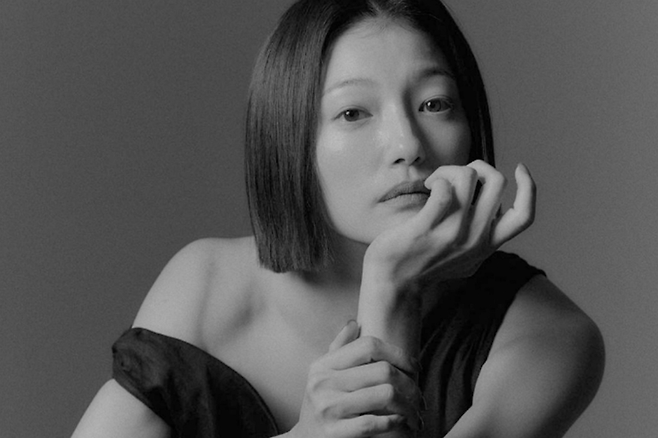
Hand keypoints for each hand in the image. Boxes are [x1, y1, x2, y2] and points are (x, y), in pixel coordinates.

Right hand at [289, 321, 421, 437]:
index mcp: (323, 365)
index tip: (415, 367)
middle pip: (383, 370)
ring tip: (415, 414)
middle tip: (420, 397)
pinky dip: (396, 423)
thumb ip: (338, 349)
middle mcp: (323, 383)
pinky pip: (375, 423)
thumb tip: (354, 323)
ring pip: (386, 395)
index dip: (398, 353)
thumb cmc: (322, 405)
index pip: (369, 345)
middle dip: (410, 385)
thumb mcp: (323, 375)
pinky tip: (402, 424)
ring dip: (409, 407)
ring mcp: (328, 408)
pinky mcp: (334, 433)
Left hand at [364, 160, 535, 292]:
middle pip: (497, 182)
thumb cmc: (424, 265)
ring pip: (468, 177)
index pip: (524, 216)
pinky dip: (437, 179)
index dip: (529, 187)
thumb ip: (481, 239)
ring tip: (435, 182)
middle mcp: (476, 239)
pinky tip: (428, 187)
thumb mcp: (464, 259)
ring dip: (450, 170)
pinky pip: (443, 189)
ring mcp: (452, 234)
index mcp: (488, 245)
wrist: (394, 285)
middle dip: (477, 166)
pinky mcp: (427, 228)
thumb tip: (495, 212)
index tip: (519, 167)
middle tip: (455, 176)